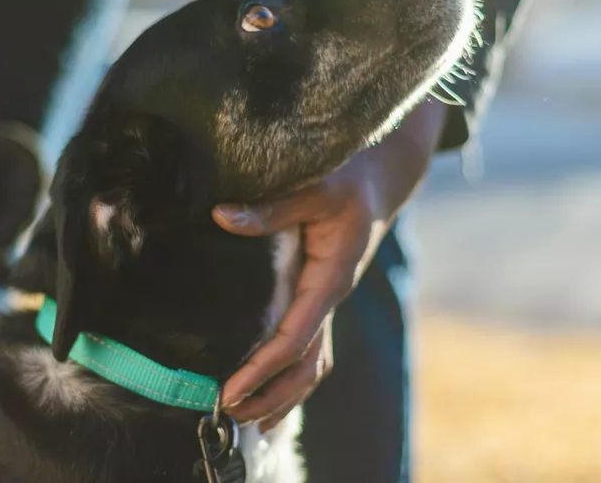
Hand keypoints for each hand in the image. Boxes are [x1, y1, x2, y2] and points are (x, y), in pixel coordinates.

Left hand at [213, 100, 447, 430]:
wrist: (379, 179)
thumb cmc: (350, 180)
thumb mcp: (316, 187)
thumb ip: (271, 208)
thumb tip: (221, 216)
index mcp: (332, 278)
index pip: (295, 337)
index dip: (262, 367)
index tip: (230, 389)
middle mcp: (330, 297)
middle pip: (306, 364)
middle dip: (271, 393)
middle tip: (229, 415)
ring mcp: (326, 300)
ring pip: (311, 362)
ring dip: (282, 393)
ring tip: (248, 420)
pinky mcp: (319, 295)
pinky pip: (309, 346)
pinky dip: (291, 374)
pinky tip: (271, 390)